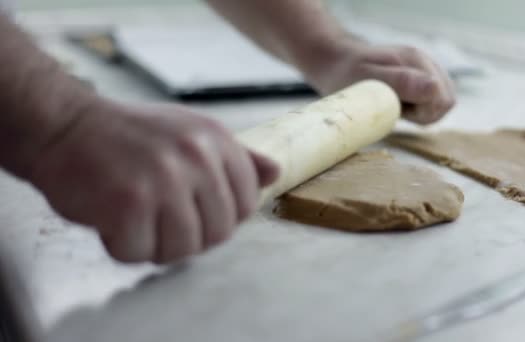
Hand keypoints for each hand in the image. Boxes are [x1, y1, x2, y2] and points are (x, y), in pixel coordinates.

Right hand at [30, 99, 278, 263]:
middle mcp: (195, 157)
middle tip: (159, 218)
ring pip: (184, 250)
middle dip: (189, 236)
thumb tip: (274, 174)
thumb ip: (235, 158)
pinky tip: (112, 219)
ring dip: (156, 245)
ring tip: (137, 219)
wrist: (65, 125)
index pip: (246, 205)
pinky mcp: (129, 203)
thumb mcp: (190, 133)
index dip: (219, 217)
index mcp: (214, 140)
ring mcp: (163, 180)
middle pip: (218, 234)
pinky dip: (123, 246)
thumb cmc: (128, 135)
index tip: (192, 209)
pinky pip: (140, 253)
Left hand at [306, 40, 455, 124]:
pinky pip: (433, 101)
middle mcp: (425, 62)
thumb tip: (434, 88)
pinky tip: (399, 104)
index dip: (421, 112)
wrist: (335, 63)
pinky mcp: (421, 79)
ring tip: (395, 105)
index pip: (442, 99)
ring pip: (442, 103)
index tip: (396, 108)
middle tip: (394, 108)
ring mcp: (425, 70)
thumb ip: (401, 82)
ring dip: (421, 112)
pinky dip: (419, 109)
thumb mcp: (369, 79)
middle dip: (423, 114)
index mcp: (416, 61)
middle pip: (446, 101)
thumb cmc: (347, 73)